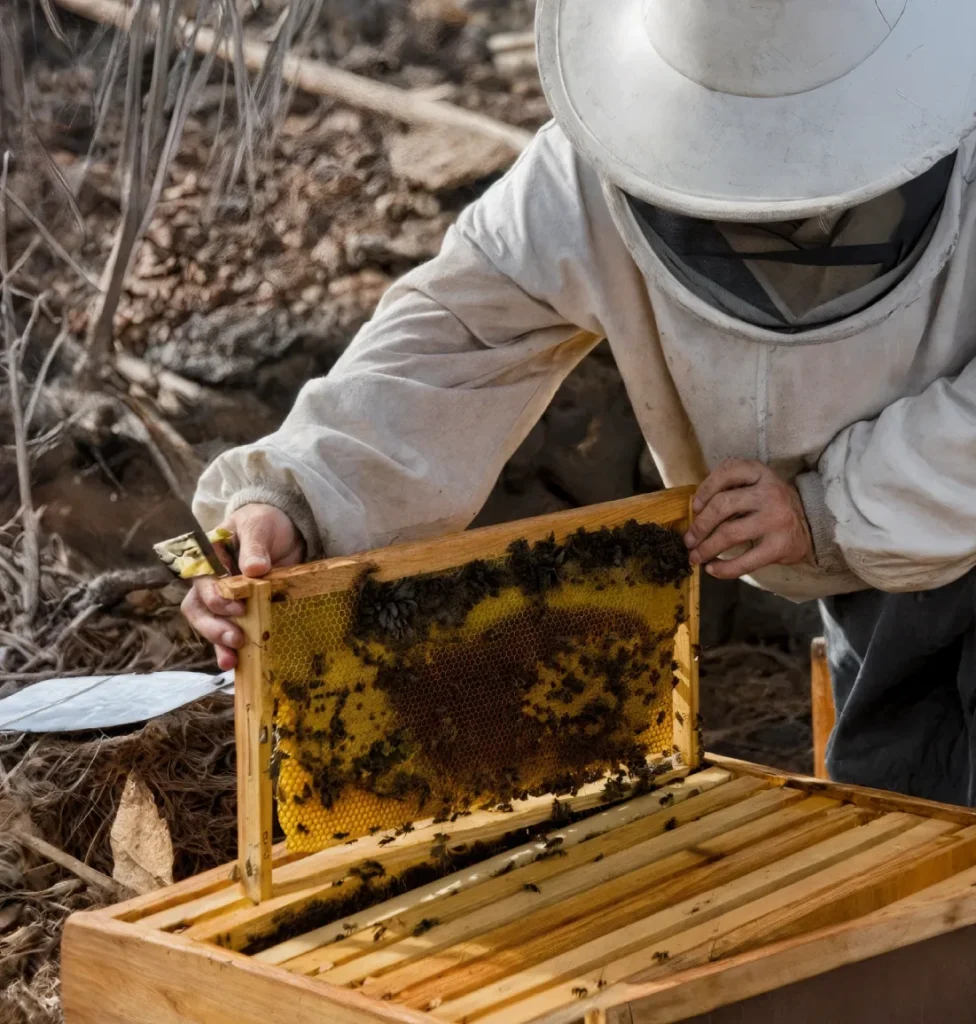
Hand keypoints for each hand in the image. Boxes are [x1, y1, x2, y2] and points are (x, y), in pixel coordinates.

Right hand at [181, 504, 303, 669]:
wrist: (286, 529)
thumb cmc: (265, 523)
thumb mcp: (259, 526)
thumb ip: (255, 545)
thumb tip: (255, 569)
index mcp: (209, 558)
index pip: (202, 582)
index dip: (215, 598)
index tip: (237, 607)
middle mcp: (211, 581)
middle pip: (199, 609)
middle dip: (213, 627)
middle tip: (236, 639)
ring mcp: (225, 599)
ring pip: (210, 625)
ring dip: (218, 644)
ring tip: (231, 661)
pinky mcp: (243, 611)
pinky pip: (230, 632)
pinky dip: (232, 649)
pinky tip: (238, 664)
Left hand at [684, 459, 812, 579]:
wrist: (811, 526)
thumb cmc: (772, 506)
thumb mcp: (757, 486)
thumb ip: (731, 490)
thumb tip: (695, 513)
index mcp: (761, 473)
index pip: (727, 472)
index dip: (705, 489)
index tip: (695, 508)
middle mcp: (770, 493)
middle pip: (722, 506)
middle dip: (699, 525)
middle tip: (688, 540)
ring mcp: (776, 519)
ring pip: (729, 533)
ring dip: (706, 548)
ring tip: (695, 557)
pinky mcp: (780, 546)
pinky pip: (745, 561)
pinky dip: (724, 568)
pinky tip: (712, 569)